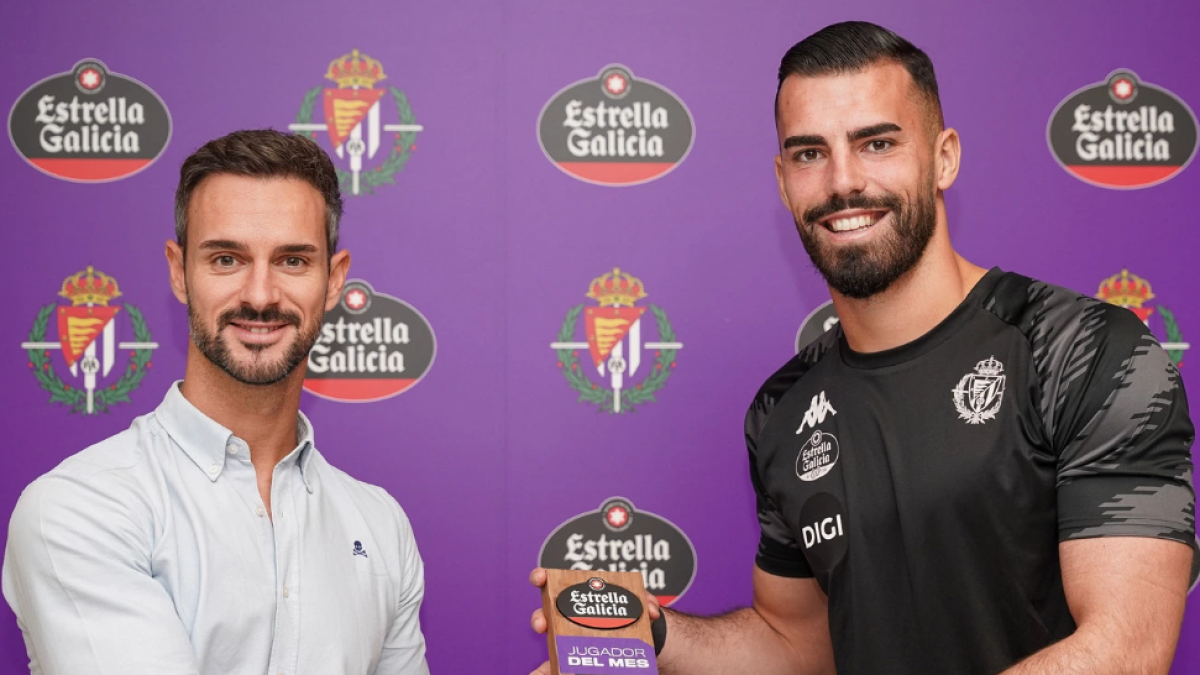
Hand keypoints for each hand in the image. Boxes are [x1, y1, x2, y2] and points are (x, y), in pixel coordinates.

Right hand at [527, 568, 663, 674]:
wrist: (640, 643)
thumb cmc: (634, 617)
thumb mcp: (641, 606)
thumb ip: (646, 602)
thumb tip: (650, 610)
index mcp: (581, 595)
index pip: (553, 581)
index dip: (541, 576)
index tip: (541, 578)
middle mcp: (569, 615)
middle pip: (544, 615)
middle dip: (538, 618)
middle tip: (542, 625)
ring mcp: (569, 637)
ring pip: (549, 643)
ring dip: (545, 652)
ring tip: (545, 660)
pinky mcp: (572, 657)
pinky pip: (555, 666)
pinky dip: (546, 672)